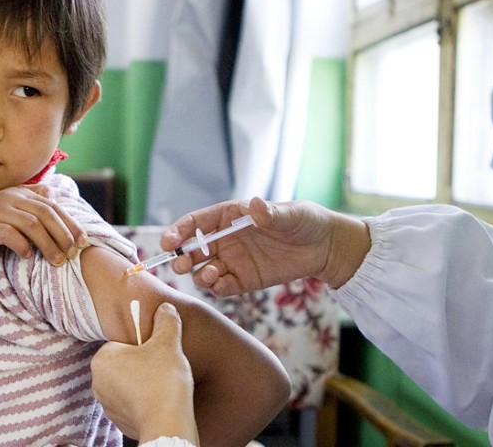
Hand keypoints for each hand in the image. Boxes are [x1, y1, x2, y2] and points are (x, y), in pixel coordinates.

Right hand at [0, 184, 87, 266]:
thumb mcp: (9, 206)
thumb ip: (31, 199)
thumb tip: (54, 195)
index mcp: (20, 193)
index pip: (53, 206)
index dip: (70, 223)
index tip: (83, 241)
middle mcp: (11, 199)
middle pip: (46, 214)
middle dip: (64, 235)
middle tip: (74, 253)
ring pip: (33, 225)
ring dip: (48, 245)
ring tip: (58, 260)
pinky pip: (11, 235)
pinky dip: (23, 246)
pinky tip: (29, 257)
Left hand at [91, 302, 197, 443]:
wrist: (167, 422)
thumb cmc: (163, 381)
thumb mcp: (168, 341)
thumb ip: (166, 320)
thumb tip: (165, 308)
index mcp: (102, 359)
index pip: (123, 341)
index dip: (144, 343)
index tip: (157, 348)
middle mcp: (98, 382)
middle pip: (125, 361)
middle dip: (143, 361)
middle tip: (162, 364)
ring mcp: (107, 404)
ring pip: (128, 381)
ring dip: (143, 380)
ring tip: (162, 382)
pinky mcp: (119, 420)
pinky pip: (131, 401)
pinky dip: (144, 398)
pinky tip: (159, 397)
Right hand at [165, 197, 370, 294]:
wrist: (323, 247)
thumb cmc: (305, 221)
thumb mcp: (290, 215)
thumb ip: (271, 214)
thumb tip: (255, 205)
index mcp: (230, 216)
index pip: (196, 222)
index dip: (179, 231)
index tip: (168, 241)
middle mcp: (226, 239)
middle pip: (192, 249)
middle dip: (181, 257)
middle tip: (180, 264)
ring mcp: (233, 260)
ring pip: (203, 270)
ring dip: (199, 274)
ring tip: (211, 275)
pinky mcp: (243, 280)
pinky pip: (222, 286)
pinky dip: (216, 288)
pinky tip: (222, 285)